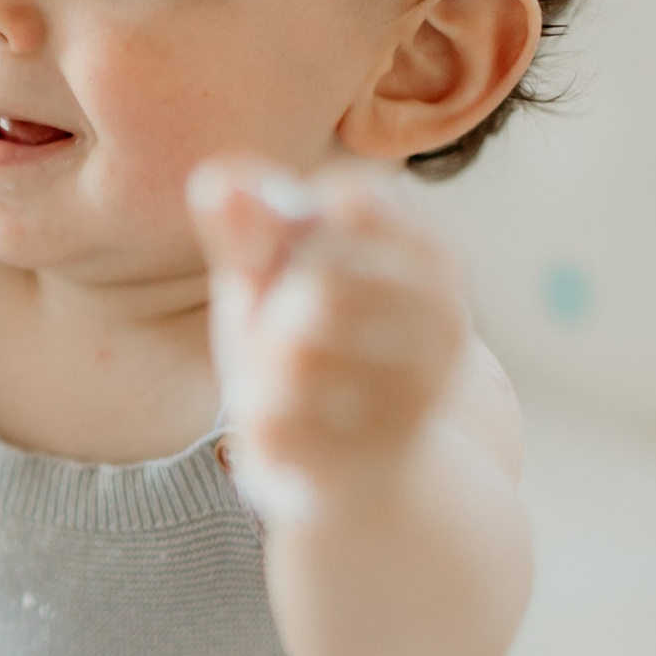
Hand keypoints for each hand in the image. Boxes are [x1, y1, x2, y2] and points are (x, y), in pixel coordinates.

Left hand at [188, 159, 469, 521]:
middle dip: (275, 304)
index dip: (294, 229)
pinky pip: (273, 422)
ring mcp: (412, 398)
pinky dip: (257, 420)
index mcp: (432, 260)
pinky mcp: (364, 461)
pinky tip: (275, 425)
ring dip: (261, 365)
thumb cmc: (315, 350)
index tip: (292, 263)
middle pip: (320, 279)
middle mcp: (443, 324)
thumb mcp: (278, 279)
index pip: (353, 198)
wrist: (365, 478)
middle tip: (278, 333)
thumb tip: (213, 178)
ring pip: (295, 353)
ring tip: (276, 379)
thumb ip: (248, 230)